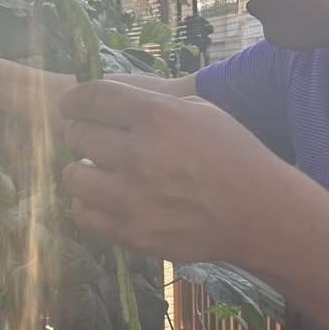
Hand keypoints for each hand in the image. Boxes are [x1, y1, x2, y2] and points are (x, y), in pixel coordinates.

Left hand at [59, 80, 276, 262]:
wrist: (258, 213)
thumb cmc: (231, 155)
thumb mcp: (198, 111)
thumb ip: (149, 104)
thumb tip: (103, 102)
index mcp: (156, 116)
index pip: (90, 97)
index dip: (73, 100)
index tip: (70, 106)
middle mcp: (139, 155)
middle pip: (77, 134)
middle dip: (81, 133)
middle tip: (94, 140)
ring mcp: (131, 197)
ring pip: (71, 175)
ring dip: (82, 170)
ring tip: (99, 172)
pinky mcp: (130, 232)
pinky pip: (81, 213)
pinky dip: (87, 203)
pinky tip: (104, 198)